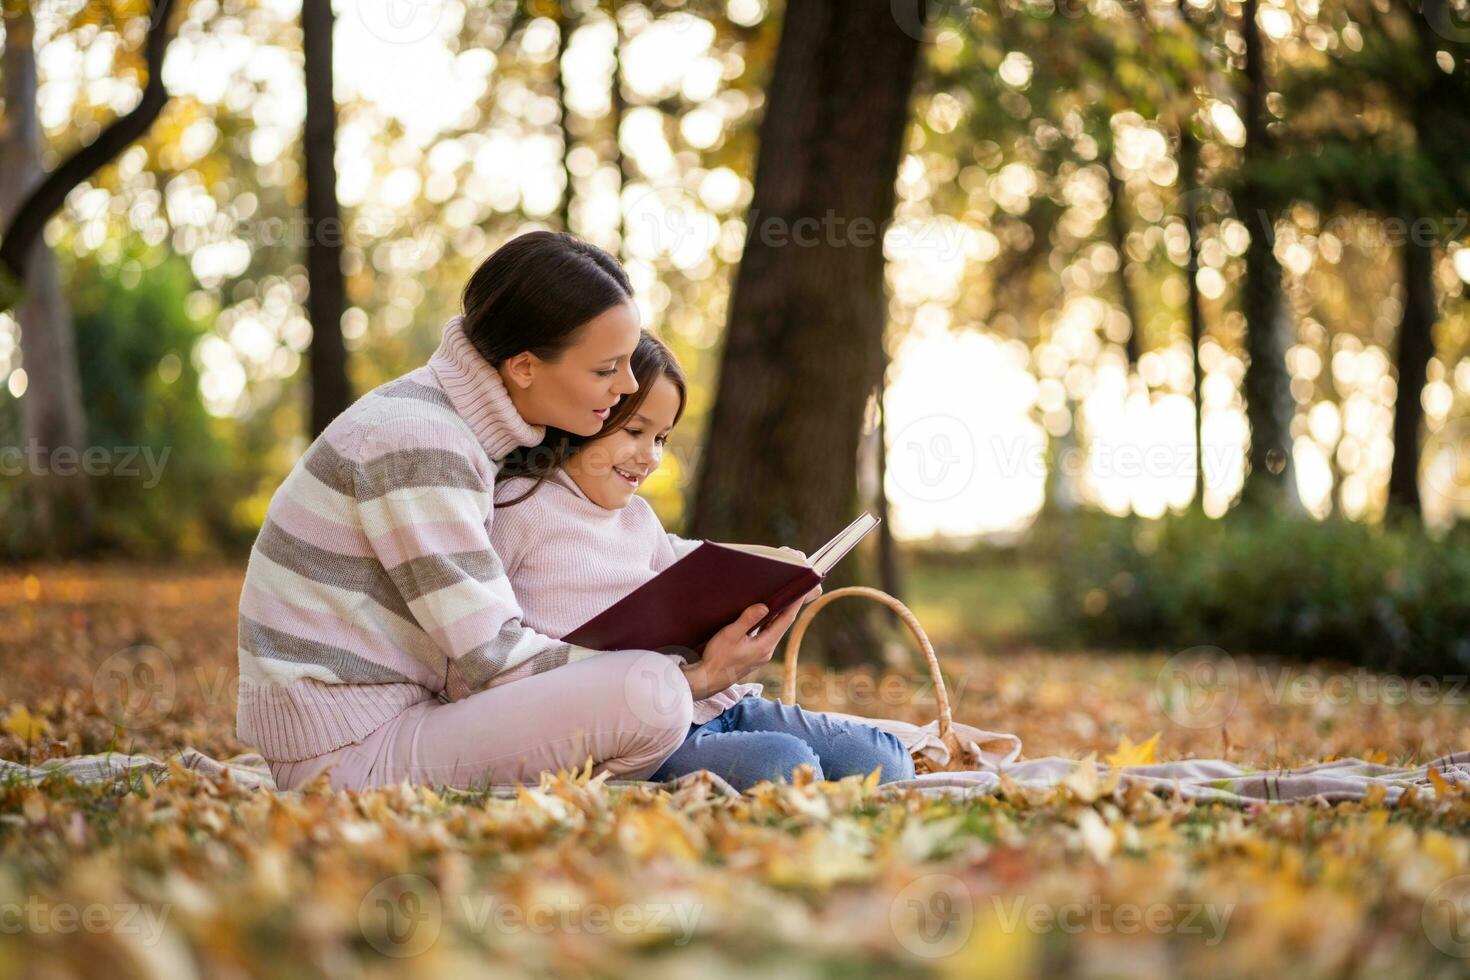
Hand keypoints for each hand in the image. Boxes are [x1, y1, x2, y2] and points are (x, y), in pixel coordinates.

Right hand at [681, 589, 818, 698]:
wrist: (708, 680)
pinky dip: (768, 625)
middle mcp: (767, 651)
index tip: (802, 591)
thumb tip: (764, 606)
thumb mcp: (730, 635)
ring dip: (777, 616)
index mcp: (765, 645)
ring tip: (781, 599)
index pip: (785, 621)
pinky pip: (766, 636)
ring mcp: (761, 655)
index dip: (794, 604)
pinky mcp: (754, 656)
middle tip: (794, 591)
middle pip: (782, 625)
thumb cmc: (717, 658)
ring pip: (774, 631)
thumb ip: (748, 620)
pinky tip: (764, 618)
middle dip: (788, 608)